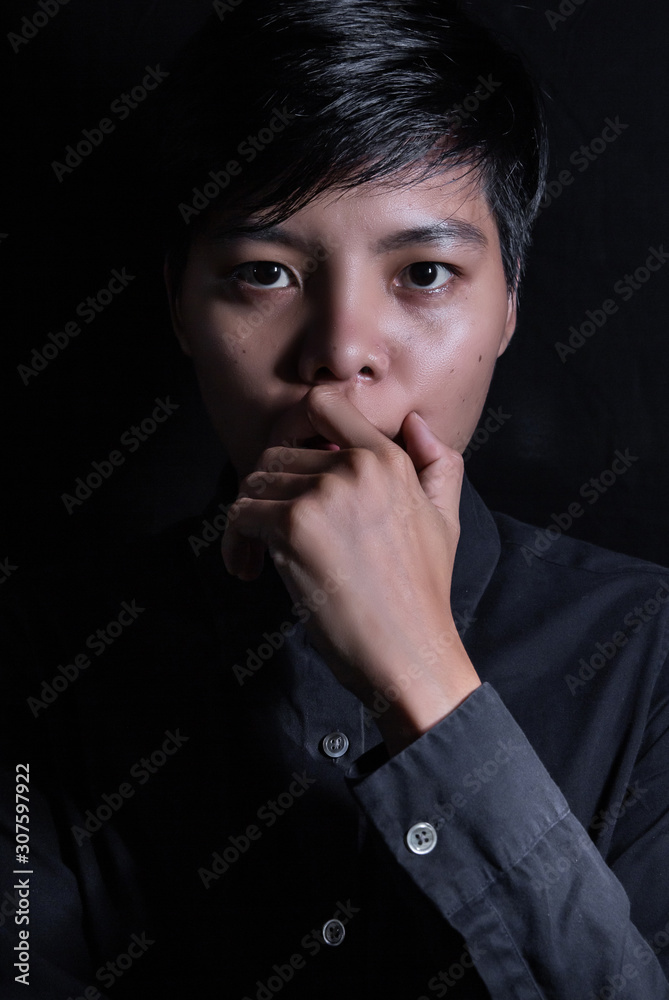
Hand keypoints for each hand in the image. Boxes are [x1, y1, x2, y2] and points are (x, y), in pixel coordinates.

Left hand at [222, 385, 479, 752]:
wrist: (409, 652)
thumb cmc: (422, 593)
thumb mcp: (445, 520)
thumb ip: (438, 465)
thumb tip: (416, 422)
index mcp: (388, 459)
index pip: (321, 404)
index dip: (294, 432)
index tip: (288, 473)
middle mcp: (354, 467)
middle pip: (277, 454)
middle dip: (268, 492)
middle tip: (269, 533)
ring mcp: (323, 495)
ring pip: (254, 484)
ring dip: (248, 519)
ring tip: (259, 555)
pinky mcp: (293, 527)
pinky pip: (240, 516)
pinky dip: (236, 542)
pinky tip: (250, 570)